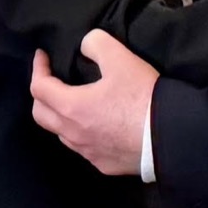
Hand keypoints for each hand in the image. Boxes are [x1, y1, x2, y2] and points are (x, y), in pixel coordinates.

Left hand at [30, 29, 158, 175]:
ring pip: (61, 134)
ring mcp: (88, 152)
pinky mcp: (104, 164)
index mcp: (71, 107)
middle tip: (51, 79)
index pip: (38, 87)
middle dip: (41, 93)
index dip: (37, 67)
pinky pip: (82, 147)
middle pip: (40, 115)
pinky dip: (80, 132)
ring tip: (73, 100)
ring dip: (59, 115)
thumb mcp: (120, 58)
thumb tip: (85, 46)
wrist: (170, 136)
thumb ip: (96, 43)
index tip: (43, 55)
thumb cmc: (142, 97)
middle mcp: (73, 134)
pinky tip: (96, 124)